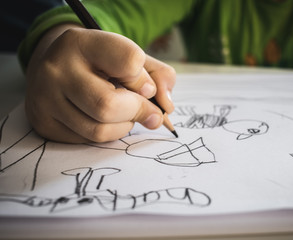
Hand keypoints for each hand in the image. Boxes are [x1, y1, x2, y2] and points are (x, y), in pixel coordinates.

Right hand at [25, 24, 175, 142]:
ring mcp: (46, 99)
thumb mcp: (129, 56)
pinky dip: (108, 134)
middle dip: (138, 112)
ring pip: (100, 130)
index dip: (145, 80)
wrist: (56, 66)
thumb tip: (166, 108)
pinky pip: (88, 141)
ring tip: (125, 113)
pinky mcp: (45, 123)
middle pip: (109, 106)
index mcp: (82, 43)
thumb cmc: (101, 63)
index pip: (129, 63)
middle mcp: (57, 69)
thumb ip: (158, 76)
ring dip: (124, 126)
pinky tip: (105, 119)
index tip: (146, 86)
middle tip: (150, 112)